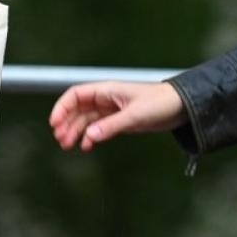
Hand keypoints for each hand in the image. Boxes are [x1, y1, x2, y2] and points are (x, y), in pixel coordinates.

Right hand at [49, 80, 184, 151]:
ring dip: (76, 131)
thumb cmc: (160, 103)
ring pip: (86, 120)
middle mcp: (106, 99)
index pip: (76, 95)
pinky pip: (98, 128)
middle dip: (66, 123)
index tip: (54, 123)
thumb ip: (111, 126)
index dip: (62, 107)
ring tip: (68, 145)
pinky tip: (87, 146)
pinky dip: (90, 136)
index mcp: (107, 91)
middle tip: (61, 140)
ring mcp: (112, 110)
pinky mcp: (119, 121)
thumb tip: (90, 136)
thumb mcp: (135, 115)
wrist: (181, 107)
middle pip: (77, 109)